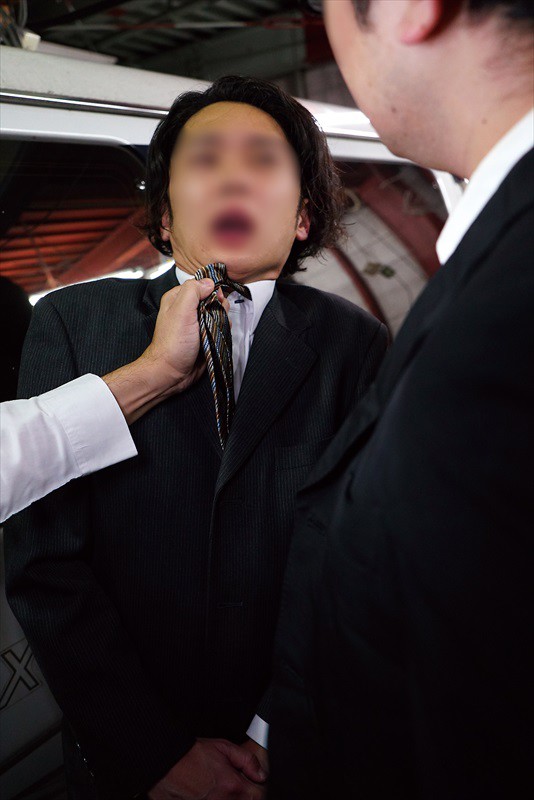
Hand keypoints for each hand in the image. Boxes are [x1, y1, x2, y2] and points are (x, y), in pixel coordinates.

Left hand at [140, 279, 228, 394]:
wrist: (172, 373)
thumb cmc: (172, 344)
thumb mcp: (181, 311)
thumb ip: (193, 291)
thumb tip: (208, 282)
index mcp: (178, 299)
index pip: (200, 284)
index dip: (211, 289)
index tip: (215, 298)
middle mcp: (187, 309)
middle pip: (212, 298)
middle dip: (218, 306)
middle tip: (213, 316)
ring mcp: (197, 323)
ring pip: (218, 313)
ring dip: (222, 319)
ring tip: (214, 329)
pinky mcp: (205, 336)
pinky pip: (219, 327)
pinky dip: (222, 330)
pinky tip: (219, 335)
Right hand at [148, 738, 267, 799]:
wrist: (165, 763)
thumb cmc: (190, 755)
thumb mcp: (223, 747)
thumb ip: (246, 760)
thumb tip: (261, 774)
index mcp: (232, 787)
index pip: (258, 795)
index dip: (256, 787)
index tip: (251, 782)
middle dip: (242, 794)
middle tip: (230, 784)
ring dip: (229, 798)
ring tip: (217, 787)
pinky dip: (215, 799)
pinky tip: (208, 792)